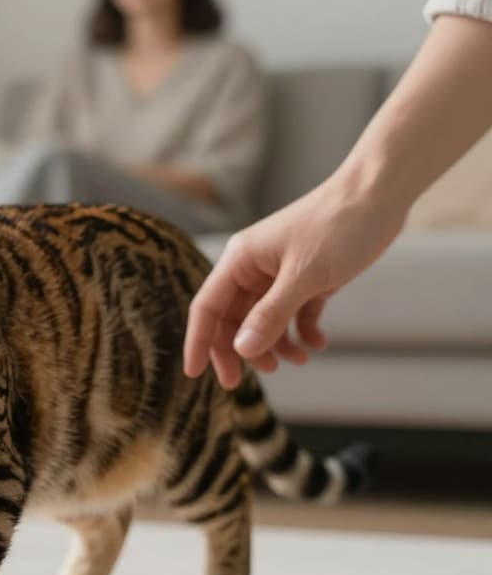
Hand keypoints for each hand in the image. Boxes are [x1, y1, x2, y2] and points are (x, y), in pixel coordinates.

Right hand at [183, 178, 406, 387]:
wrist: (379, 194)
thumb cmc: (338, 225)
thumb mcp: (304, 276)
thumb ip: (270, 315)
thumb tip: (242, 350)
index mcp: (240, 260)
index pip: (207, 307)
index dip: (198, 341)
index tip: (195, 375)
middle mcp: (254, 267)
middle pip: (234, 318)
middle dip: (242, 350)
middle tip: (250, 380)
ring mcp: (280, 273)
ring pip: (264, 319)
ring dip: (275, 344)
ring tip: (297, 360)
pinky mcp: (308, 277)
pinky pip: (294, 313)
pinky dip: (301, 331)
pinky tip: (317, 343)